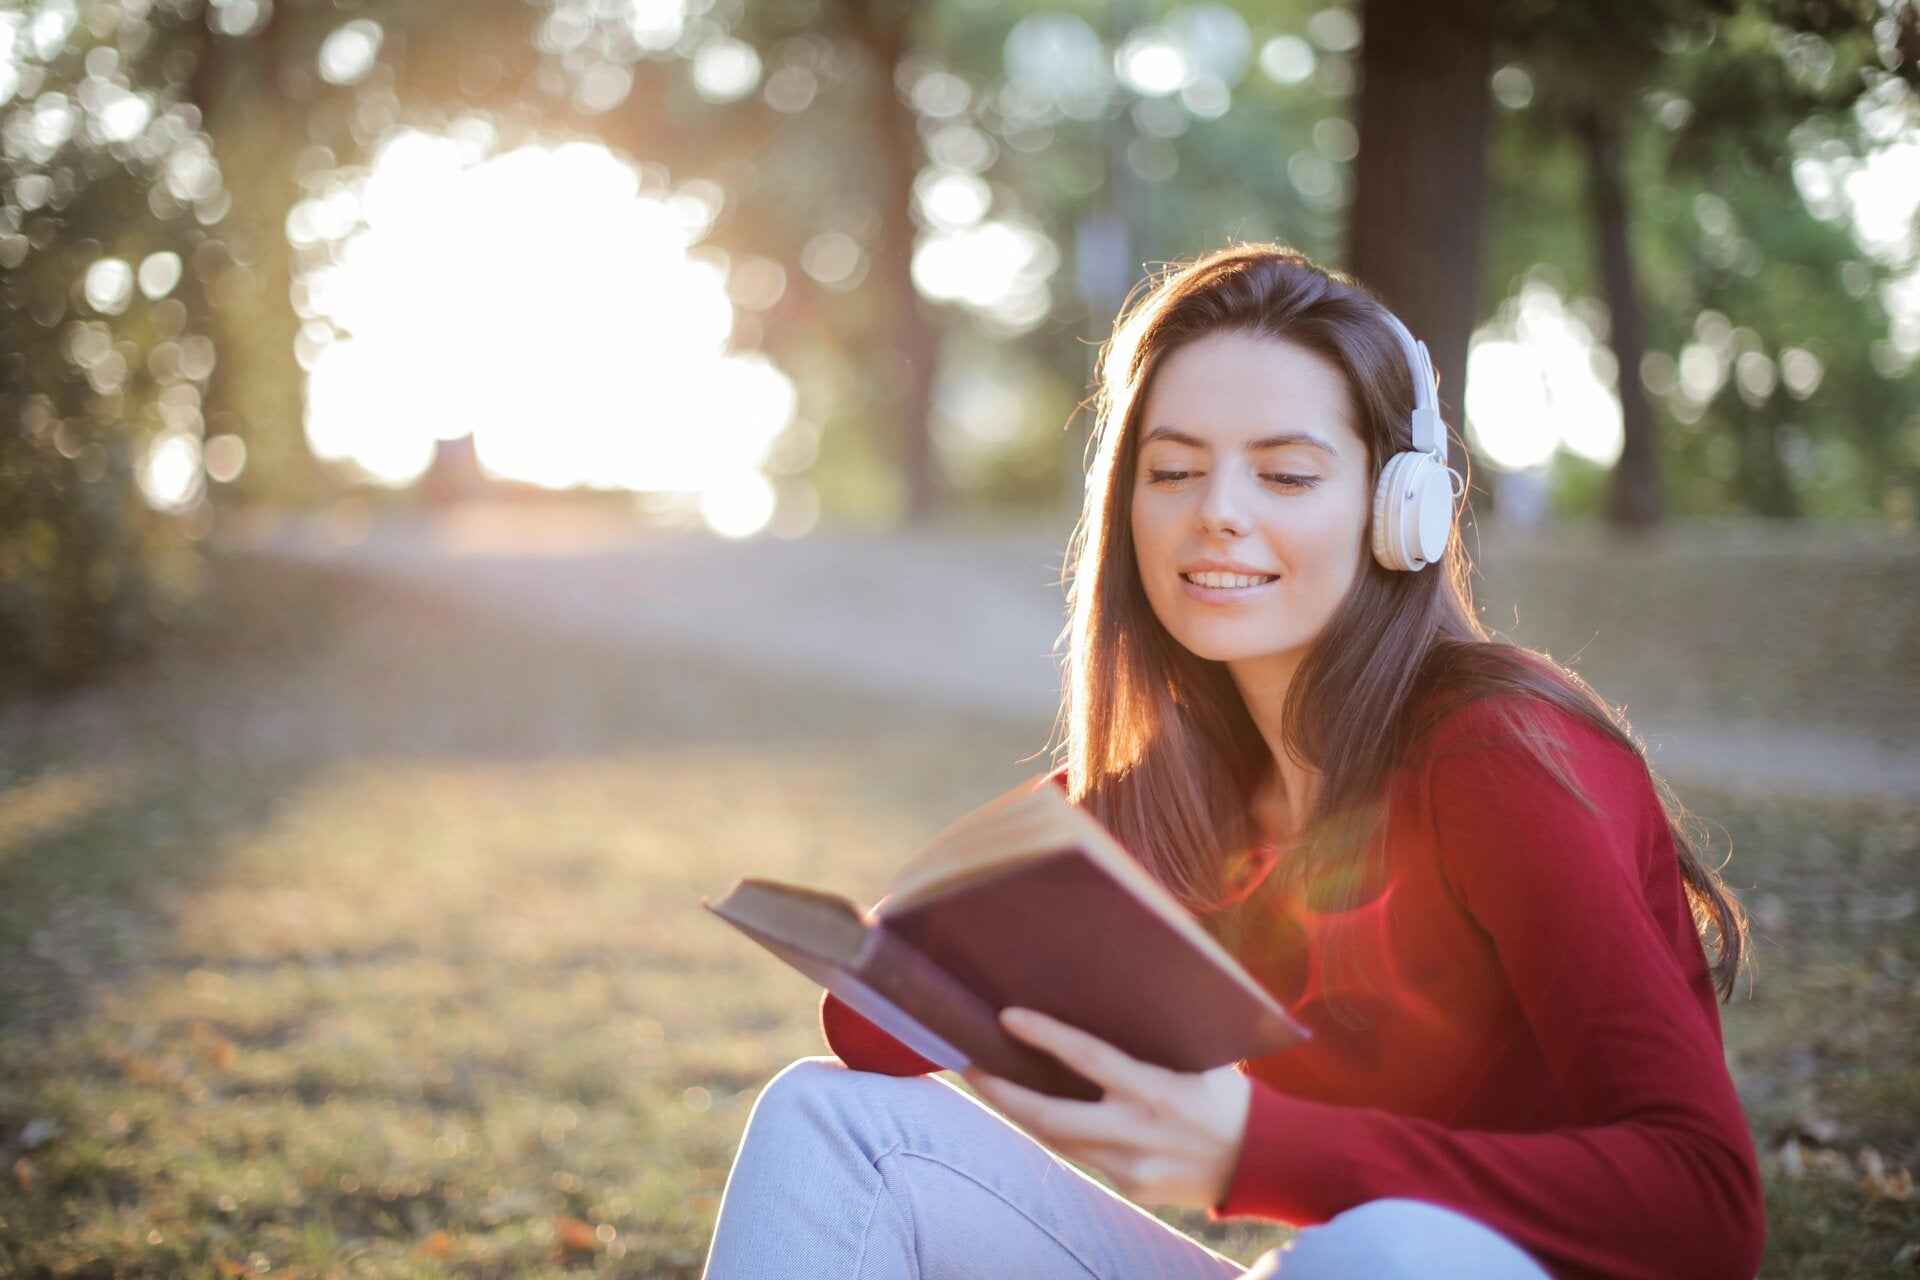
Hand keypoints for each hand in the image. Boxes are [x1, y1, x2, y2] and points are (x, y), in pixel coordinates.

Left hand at [960, 1007, 1251, 1210]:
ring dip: (1020, 1114)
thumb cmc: (1228, 1093)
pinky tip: (1039, 1114)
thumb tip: (1116, 990)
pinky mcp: (1132, 1187)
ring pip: (1058, 1141)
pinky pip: (1084, 1158)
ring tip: (991, 1086)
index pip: (1088, 1057)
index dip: (1044, 1036)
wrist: (1265, 1160)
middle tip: (969, 1066)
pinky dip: (1060, 1134)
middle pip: (1051, 1116)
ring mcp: (1132, 1167)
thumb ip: (1156, 1036)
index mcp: (1158, 1090)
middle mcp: (1139, 1133)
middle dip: (1002, 1093)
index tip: (1006, 1016)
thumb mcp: (1201, 1056)